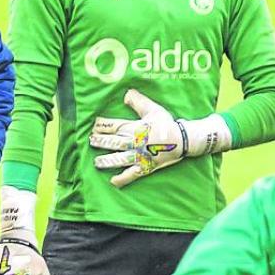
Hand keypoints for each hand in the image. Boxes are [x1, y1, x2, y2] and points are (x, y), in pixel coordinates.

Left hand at [89, 89, 229, 187]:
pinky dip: (123, 179)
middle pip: (115, 142)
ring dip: (107, 161)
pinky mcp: (146, 167)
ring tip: (96, 162)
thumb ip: (138, 101)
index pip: (116, 126)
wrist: (184, 140)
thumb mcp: (153, 109)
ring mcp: (140, 156)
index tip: (93, 125)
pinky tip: (113, 181)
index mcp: (137, 128)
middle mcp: (136, 143)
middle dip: (101, 142)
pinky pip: (133, 174)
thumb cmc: (167, 123)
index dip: (103, 125)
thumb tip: (126, 93)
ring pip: (120, 159)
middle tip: (90, 141)